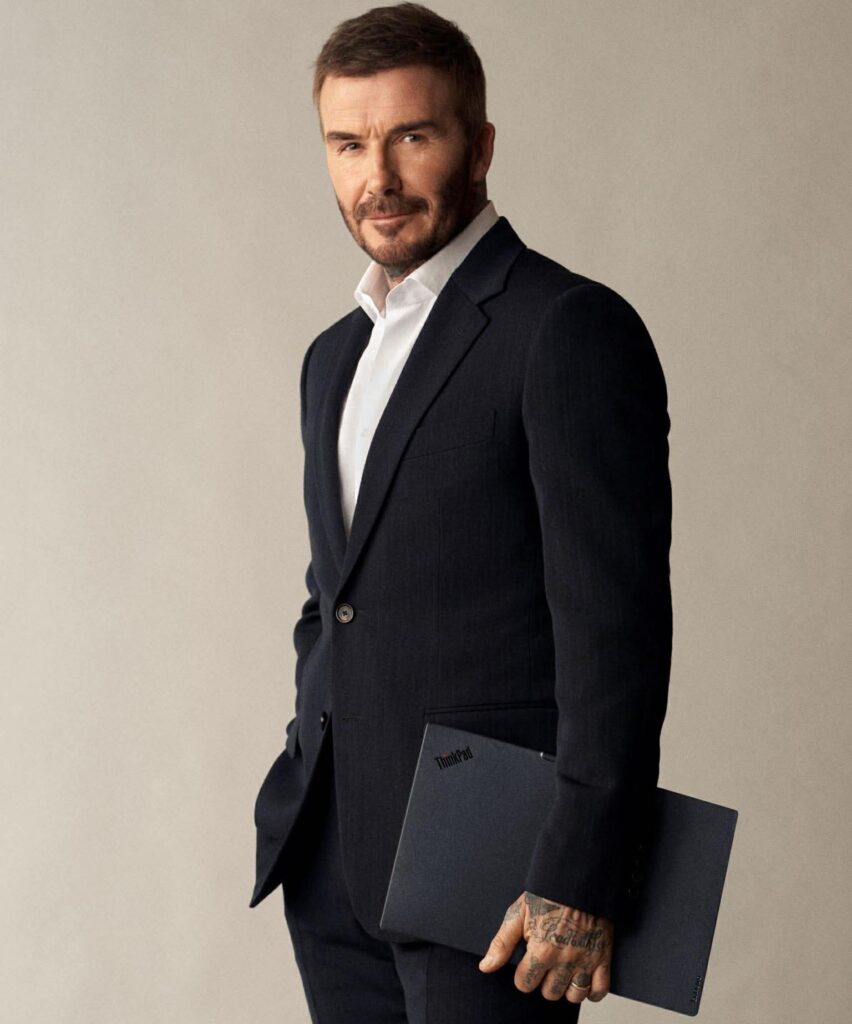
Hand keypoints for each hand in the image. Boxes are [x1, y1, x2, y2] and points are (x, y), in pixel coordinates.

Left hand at [478, 891, 613, 1003]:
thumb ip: (502, 943)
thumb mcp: (519, 913)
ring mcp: (586, 959)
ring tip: (562, 973)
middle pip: (549, 992)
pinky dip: (592, 991)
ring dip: (566, 988)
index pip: (525, 984)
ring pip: (574, 996)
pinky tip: (582, 981)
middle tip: (545, 965)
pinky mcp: (603, 957)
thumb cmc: (547, 894)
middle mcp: (564, 959)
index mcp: (541, 949)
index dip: (523, 975)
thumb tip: (486, 967)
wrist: (578, 878)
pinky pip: (599, 990)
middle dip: (544, 981)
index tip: (527, 963)